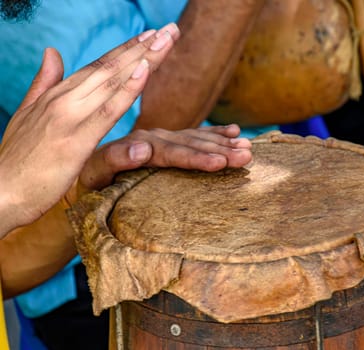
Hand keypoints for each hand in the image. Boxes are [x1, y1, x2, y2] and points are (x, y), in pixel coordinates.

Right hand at [0, 23, 179, 235]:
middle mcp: (64, 99)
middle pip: (111, 67)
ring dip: (143, 58)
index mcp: (57, 95)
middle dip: (143, 46)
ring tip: (166, 38)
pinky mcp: (76, 140)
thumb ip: (44, 83)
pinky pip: (108, 111)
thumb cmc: (16, 161)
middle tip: (170, 29)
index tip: (150, 35)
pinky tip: (145, 70)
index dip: (126, 49)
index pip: (99, 66)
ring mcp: (70, 117)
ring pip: (113, 81)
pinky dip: (128, 88)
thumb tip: (52, 53)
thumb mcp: (28, 114)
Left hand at [70, 124, 252, 200]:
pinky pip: (194, 136)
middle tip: (247, 155)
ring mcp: (162, 138)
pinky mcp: (166, 142)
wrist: (84, 173)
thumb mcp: (95, 173)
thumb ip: (116, 158)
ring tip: (249, 147)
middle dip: (221, 150)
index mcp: (139, 144)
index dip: (197, 157)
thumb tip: (142, 148)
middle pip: (191, 144)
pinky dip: (214, 134)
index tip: (221, 163)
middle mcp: (154, 137)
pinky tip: (233, 131)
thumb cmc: (89, 180)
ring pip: (197, 139)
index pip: (173, 151)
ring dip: (224, 143)